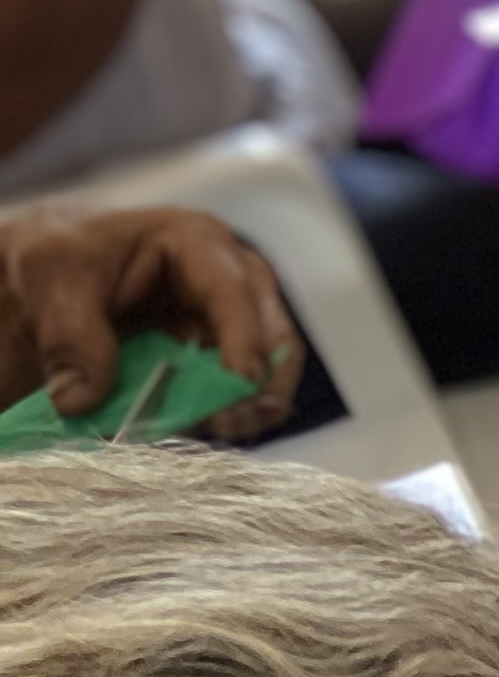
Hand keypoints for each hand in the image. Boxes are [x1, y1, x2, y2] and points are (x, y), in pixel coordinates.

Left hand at [0, 204, 303, 434]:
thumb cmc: (58, 259)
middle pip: (274, 340)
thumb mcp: (49, 274)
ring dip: (241, 413)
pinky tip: (189, 432)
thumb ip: (68, 331)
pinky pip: (233, 405)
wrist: (45, 283)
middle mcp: (229, 286)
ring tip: (209, 433)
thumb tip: (82, 399)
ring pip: (264, 380)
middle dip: (258, 387)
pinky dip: (216, 424)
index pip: (236, 293)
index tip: (239, 385)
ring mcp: (228, 334)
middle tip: (227, 424)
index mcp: (196, 244)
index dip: (245, 340)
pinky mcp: (214, 374)